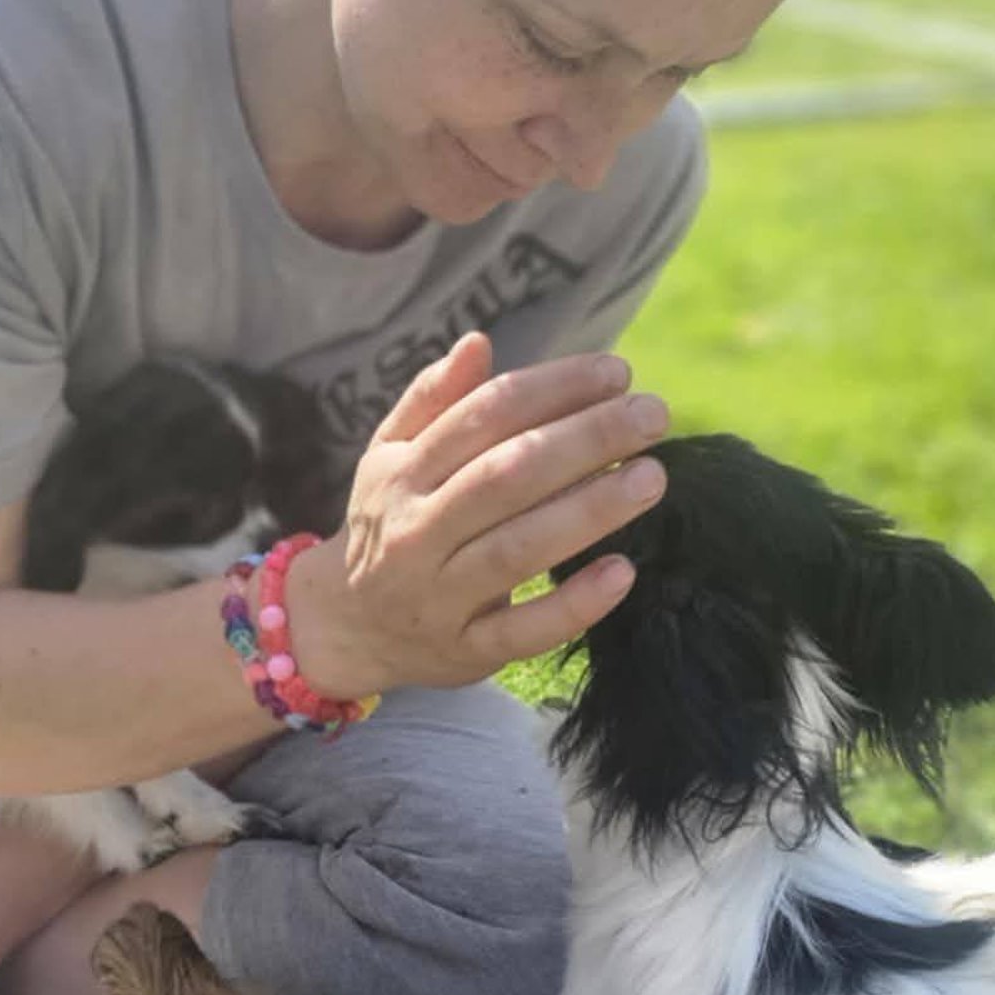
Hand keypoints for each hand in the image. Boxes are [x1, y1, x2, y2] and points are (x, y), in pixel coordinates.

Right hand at [292, 333, 667, 693]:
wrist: (343, 628)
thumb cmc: (388, 524)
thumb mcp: (390, 457)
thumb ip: (432, 401)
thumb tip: (478, 342)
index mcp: (402, 474)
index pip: (483, 417)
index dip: (552, 389)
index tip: (615, 373)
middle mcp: (416, 531)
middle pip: (506, 476)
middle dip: (585, 439)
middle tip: (652, 416)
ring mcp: (440, 596)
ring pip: (517, 549)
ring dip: (589, 511)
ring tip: (651, 477)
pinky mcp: (466, 651)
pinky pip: (522, 631)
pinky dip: (573, 604)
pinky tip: (622, 571)